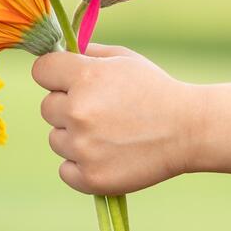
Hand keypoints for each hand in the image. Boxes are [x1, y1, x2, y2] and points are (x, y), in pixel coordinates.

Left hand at [31, 44, 198, 195]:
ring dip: (76, 138)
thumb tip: (57, 53)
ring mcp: (83, 147)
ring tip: (110, 135)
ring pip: (56, 139)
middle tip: (103, 112)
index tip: (69, 82)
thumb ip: (87, 53)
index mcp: (85, 77)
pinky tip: (107, 156)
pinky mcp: (90, 177)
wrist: (189, 130)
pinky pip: (65, 170)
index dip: (55, 75)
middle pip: (47, 108)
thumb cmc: (156, 91)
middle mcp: (78, 111)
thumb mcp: (124, 60)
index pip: (41, 71)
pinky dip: (81, 166)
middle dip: (68, 108)